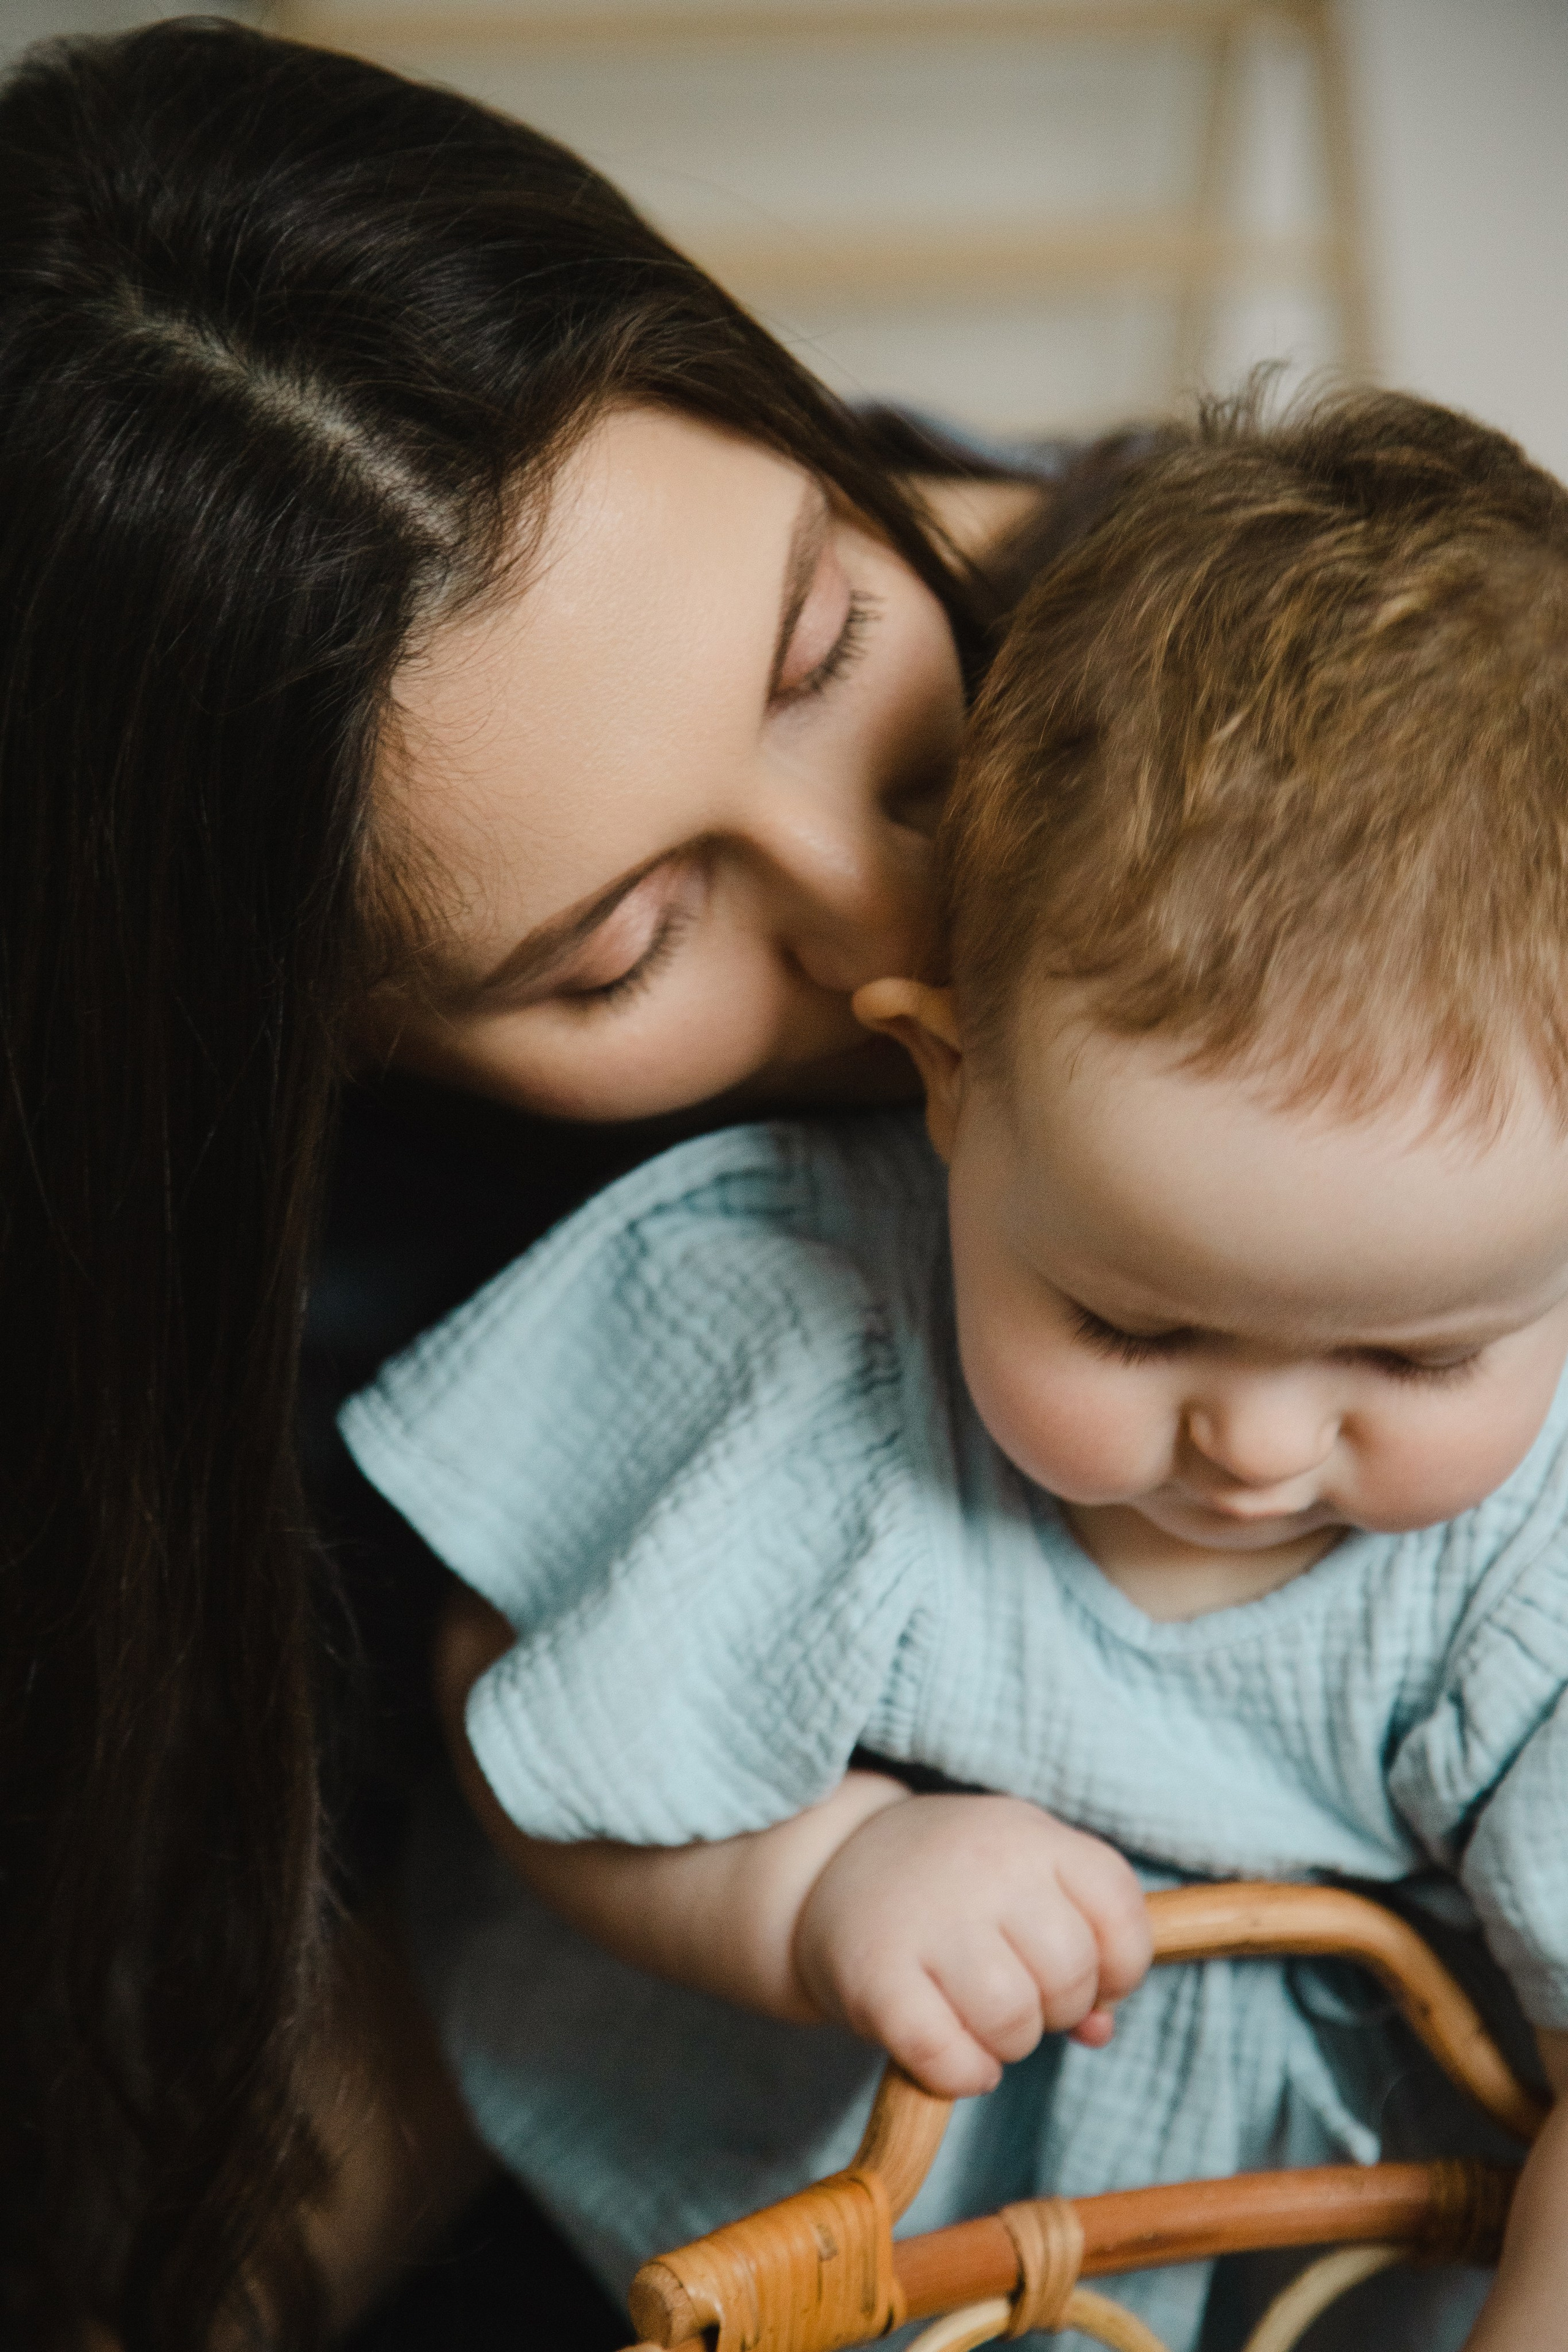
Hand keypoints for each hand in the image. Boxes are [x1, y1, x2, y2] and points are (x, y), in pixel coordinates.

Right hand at [792, 1792, 1150, 2097]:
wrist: (829, 1863)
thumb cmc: (952, 1884)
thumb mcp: (1021, 1882)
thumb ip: (1079, 1944)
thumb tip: (1099, 2030)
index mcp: (1029, 1835)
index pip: (1120, 1909)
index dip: (1120, 1967)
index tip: (1088, 1976)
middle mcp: (982, 1864)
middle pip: (1070, 1972)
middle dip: (1059, 2009)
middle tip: (1022, 2000)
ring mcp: (924, 1917)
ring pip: (1013, 2018)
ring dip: (1010, 2044)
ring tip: (983, 2023)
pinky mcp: (873, 1975)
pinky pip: (947, 2056)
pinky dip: (963, 2074)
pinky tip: (954, 2054)